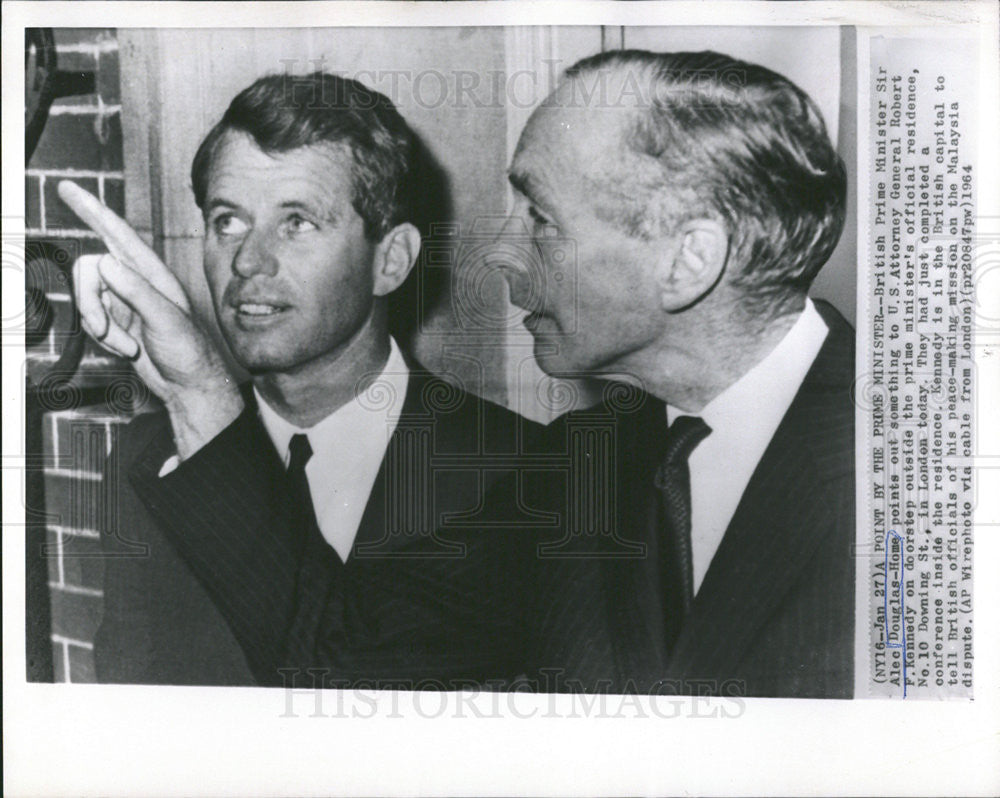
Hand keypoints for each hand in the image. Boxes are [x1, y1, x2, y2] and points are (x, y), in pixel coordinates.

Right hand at [59, 180, 243, 458]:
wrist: (189, 386)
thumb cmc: (190, 352)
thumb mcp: (166, 320)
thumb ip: (136, 291)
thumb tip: (105, 261)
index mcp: (153, 272)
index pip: (117, 233)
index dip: (92, 209)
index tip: (66, 188)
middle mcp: (136, 281)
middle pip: (88, 270)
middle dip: (88, 302)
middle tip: (102, 330)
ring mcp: (124, 301)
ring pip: (86, 298)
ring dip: (99, 327)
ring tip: (126, 346)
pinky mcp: (117, 322)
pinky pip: (92, 321)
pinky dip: (103, 339)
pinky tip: (127, 350)